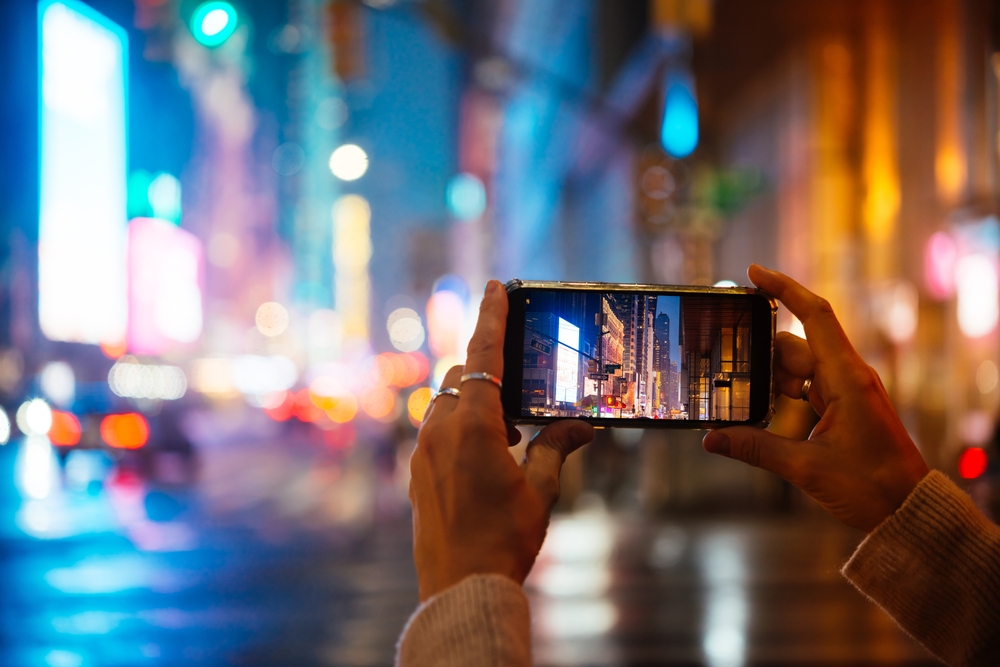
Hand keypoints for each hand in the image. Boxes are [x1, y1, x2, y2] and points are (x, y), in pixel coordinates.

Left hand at [409, 280, 594, 600]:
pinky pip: (436, 430)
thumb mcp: (541, 489)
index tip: (495, 285)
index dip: (491, 317)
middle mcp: (440, 430)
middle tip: (520, 388)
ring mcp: (422, 451)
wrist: (461, 586)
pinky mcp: (416, 472)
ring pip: (445, 402)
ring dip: (474, 402)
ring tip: (508, 431)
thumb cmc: (504, 538)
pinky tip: (486, 455)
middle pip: (462, 376)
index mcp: (473, 425)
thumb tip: (584, 426)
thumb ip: (557, 448)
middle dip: (488, 370)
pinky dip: (459, 426)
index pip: (484, 354)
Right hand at [702, 265, 928, 532]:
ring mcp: (847, 394)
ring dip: (769, 381)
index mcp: (846, 378)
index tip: (754, 273)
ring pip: (798, 371)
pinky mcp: (844, 411)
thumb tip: (712, 438)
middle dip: (759, 353)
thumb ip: (755, 450)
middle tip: (723, 359)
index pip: (814, 316)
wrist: (909, 510)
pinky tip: (758, 414)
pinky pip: (806, 392)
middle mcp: (847, 377)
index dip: (785, 288)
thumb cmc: (872, 486)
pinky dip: (782, 398)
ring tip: (734, 392)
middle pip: (794, 347)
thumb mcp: (806, 468)